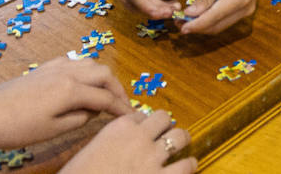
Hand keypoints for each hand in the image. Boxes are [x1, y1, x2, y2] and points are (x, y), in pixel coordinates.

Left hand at [0, 57, 131, 145]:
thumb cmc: (16, 127)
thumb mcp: (52, 130)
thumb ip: (79, 119)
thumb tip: (94, 112)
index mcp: (71, 89)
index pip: (106, 98)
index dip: (122, 109)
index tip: (133, 118)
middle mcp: (67, 71)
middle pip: (104, 73)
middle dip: (117, 89)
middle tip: (122, 107)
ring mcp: (55, 66)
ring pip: (91, 63)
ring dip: (103, 78)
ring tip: (106, 97)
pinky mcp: (44, 68)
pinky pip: (75, 62)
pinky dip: (87, 71)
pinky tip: (82, 85)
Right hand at [60, 111, 194, 173]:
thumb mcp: (91, 150)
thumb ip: (110, 142)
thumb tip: (120, 146)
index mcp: (119, 127)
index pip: (141, 115)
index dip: (144, 123)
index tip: (145, 129)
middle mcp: (139, 136)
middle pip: (164, 118)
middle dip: (166, 125)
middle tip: (165, 134)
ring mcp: (152, 157)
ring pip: (179, 136)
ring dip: (181, 140)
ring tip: (182, 144)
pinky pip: (186, 165)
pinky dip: (189, 164)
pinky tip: (189, 165)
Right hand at [108, 0, 181, 18]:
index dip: (152, 8)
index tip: (170, 12)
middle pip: (135, 4)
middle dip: (156, 9)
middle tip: (176, 9)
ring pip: (135, 5)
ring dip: (154, 7)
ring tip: (173, 5)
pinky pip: (135, 0)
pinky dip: (150, 2)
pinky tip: (165, 1)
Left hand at [181, 0, 280, 34]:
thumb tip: (191, 13)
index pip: (213, 18)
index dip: (195, 25)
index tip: (180, 26)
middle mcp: (245, 9)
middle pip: (216, 27)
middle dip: (197, 27)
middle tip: (178, 23)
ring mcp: (246, 11)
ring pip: (220, 26)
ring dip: (203, 25)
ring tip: (185, 19)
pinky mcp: (244, 9)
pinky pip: (224, 19)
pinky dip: (210, 20)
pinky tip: (198, 14)